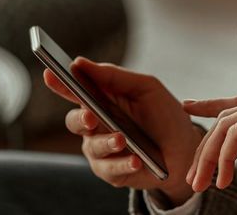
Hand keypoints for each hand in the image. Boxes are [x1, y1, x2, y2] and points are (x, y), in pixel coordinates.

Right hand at [45, 58, 200, 205]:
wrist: (186, 149)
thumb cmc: (164, 115)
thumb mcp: (146, 87)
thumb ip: (114, 76)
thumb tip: (80, 63)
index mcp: (101, 101)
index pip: (74, 91)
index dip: (59, 83)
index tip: (50, 74)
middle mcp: (96, 126)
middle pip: (75, 122)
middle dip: (81, 119)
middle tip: (91, 116)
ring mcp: (102, 151)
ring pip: (92, 147)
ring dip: (107, 143)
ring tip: (122, 140)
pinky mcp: (113, 173)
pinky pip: (110, 170)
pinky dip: (123, 164)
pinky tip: (135, 160)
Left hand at [184, 93, 236, 194]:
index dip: (213, 107)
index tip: (190, 107)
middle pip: (227, 117)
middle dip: (204, 145)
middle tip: (190, 174)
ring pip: (226, 125)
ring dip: (209, 156)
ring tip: (201, 183)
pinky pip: (235, 133)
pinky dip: (224, 156)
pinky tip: (222, 177)